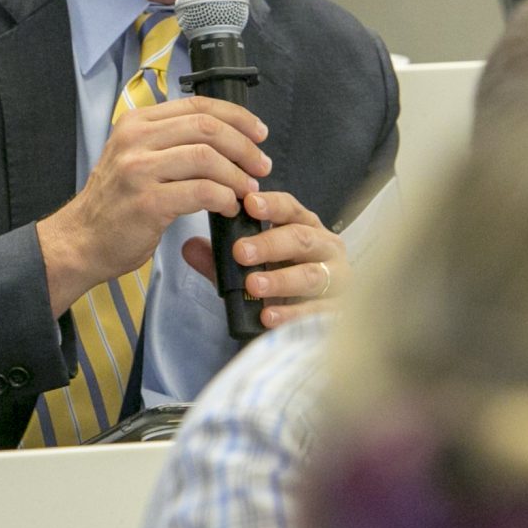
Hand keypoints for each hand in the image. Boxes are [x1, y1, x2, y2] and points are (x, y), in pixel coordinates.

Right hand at [37, 96, 268, 315]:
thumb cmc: (116, 205)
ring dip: (236, 175)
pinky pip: (201, 192)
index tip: (258, 133)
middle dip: (243, 146)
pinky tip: (228, 207)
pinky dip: (224, 198)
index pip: (198, 105)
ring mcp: (139, 170)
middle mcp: (136, 139)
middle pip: (206, 127)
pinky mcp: (147, 202)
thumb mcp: (135, 158)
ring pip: (207, 157)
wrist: (81, 241)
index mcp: (137, 123)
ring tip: (248, 190)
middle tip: (261, 166)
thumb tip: (225, 138)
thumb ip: (170, 142)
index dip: (236, 117)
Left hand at [181, 189, 346, 327]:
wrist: (305, 324)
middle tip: (240, 251)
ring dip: (280, 280)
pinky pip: (317, 311)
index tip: (248, 203)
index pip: (290, 208)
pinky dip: (292, 314)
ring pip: (311, 275)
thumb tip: (189, 247)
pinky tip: (268, 316)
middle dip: (270, 244)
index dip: (271, 205)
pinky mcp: (337, 310)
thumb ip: (219, 260)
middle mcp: (325, 247)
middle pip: (301, 238)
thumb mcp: (245, 270)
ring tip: (252, 285)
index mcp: (304, 227)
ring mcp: (336, 279)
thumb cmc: (279, 285)